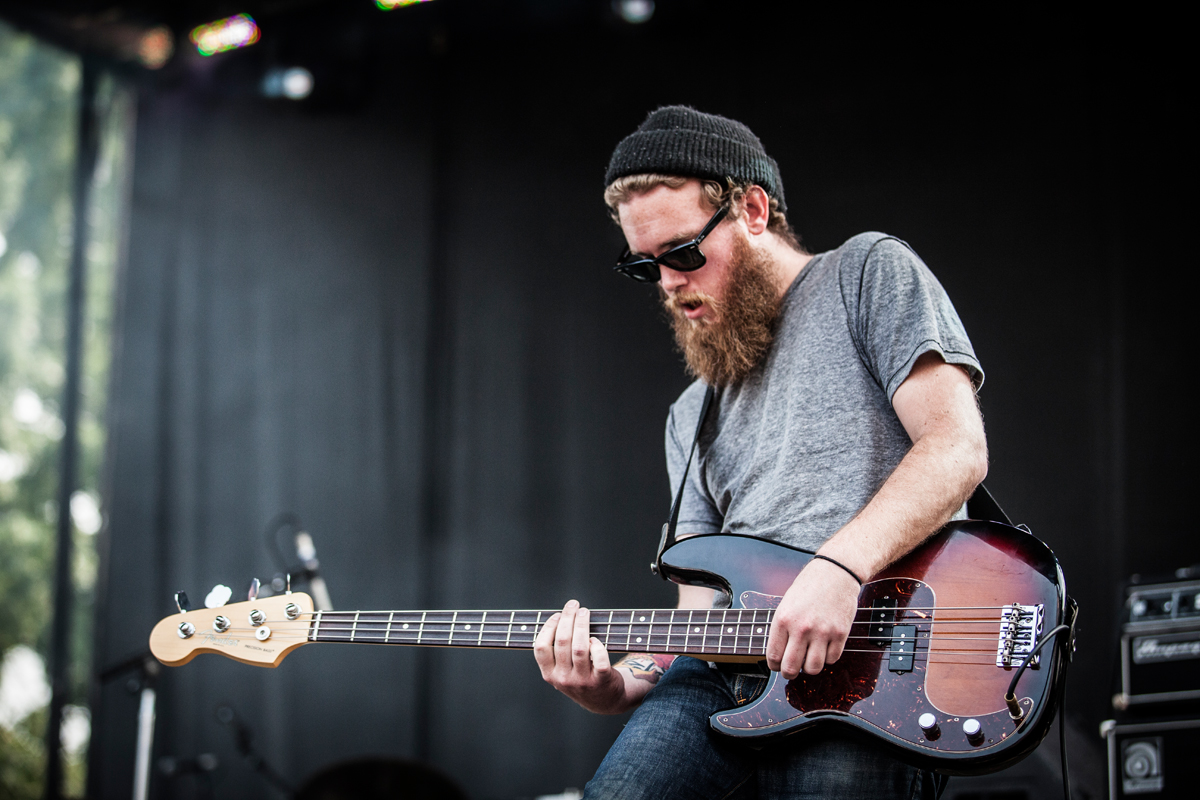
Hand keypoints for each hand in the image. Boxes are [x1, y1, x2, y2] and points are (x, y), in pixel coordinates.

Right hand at [534, 600, 631, 713]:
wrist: (604, 702)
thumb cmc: (581, 677)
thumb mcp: (562, 671)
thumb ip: (557, 651)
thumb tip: (561, 617)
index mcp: (549, 674)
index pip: (541, 647)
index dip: (549, 627)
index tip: (557, 615)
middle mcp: (563, 679)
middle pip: (562, 642)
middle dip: (568, 618)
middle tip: (574, 605)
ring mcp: (582, 681)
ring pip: (580, 647)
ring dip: (582, 625)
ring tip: (584, 612)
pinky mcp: (601, 681)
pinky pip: (599, 658)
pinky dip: (597, 645)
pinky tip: (595, 638)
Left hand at [766, 559, 860, 679]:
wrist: (835, 572)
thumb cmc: (808, 587)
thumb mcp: (786, 604)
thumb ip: (782, 629)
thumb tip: (777, 656)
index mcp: (783, 620)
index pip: (773, 656)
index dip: (774, 666)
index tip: (777, 665)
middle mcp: (801, 628)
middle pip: (791, 668)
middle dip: (789, 673)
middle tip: (792, 670)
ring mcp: (822, 632)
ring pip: (813, 669)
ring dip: (810, 667)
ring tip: (809, 658)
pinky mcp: (840, 633)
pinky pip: (832, 659)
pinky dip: (828, 657)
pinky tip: (825, 646)